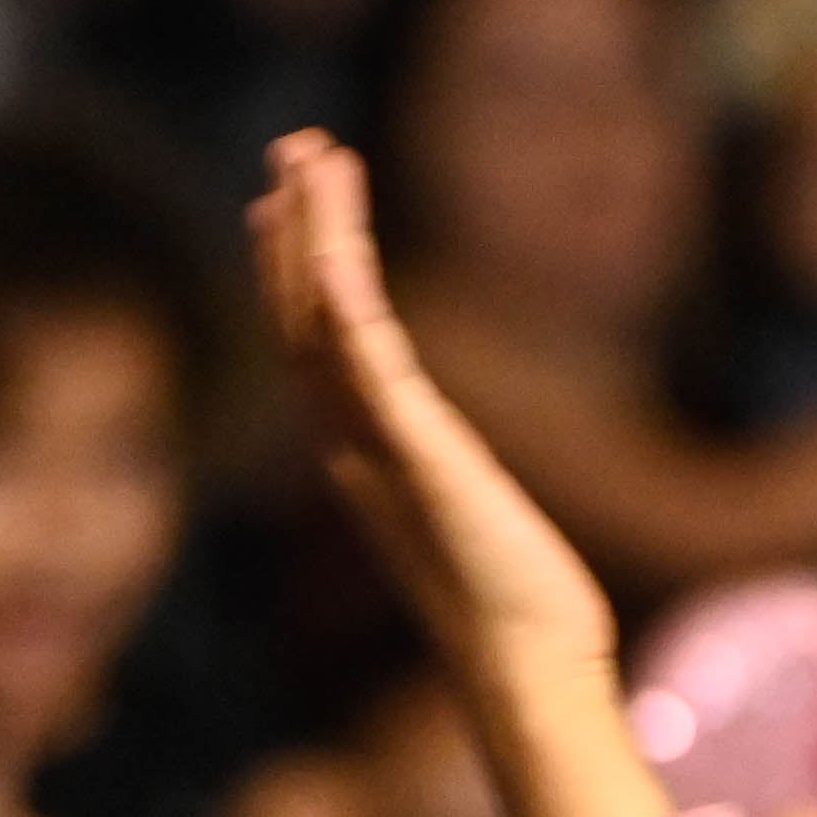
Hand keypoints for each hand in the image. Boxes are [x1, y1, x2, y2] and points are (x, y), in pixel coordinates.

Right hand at [249, 130, 666, 816]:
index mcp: (365, 459)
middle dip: (293, 229)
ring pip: (322, 319)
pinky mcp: (415, 455)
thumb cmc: (520, 616)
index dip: (298, 274)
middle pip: (302, 316)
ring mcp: (375, 449)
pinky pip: (364, 361)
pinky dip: (343, 298)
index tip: (286, 210)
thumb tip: (464, 488)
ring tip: (310, 155)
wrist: (531, 668)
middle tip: (289, 149)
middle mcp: (353, 448)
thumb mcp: (475, 527)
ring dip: (313, 233)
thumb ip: (451, 490)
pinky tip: (338, 241)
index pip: (316, 347)